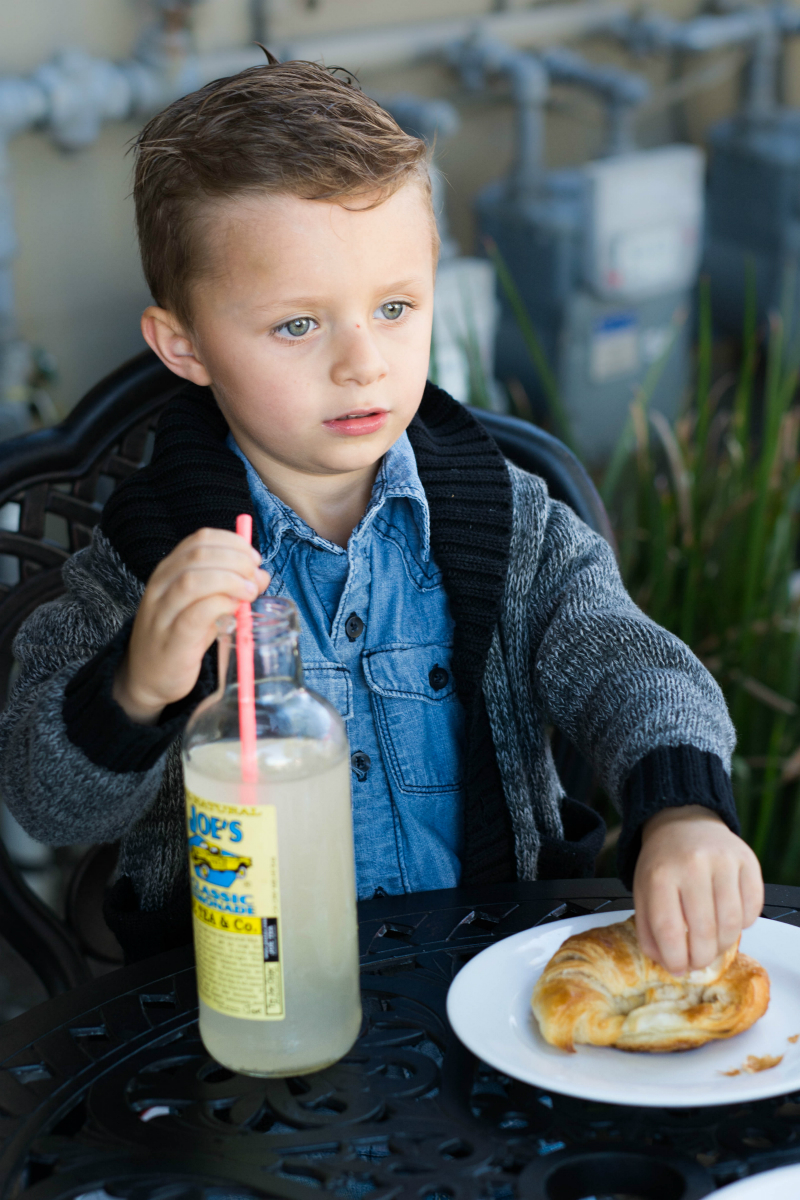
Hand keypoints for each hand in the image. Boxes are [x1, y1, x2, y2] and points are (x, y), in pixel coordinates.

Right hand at [113, 527, 268, 723]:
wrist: (148, 677)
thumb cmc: (180, 637)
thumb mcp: (205, 605)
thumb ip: (230, 588)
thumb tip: (261, 575)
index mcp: (169, 570)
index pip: (200, 539)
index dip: (233, 543)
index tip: (254, 559)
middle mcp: (162, 585)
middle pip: (199, 554)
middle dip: (236, 560)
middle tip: (255, 577)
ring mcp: (163, 612)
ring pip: (194, 579)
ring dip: (230, 580)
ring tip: (249, 593)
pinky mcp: (172, 639)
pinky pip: (196, 613)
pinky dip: (221, 605)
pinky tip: (235, 611)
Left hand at [633, 805, 762, 975]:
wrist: (683, 821)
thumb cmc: (663, 862)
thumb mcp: (643, 891)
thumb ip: (650, 930)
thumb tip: (668, 965)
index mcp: (660, 874)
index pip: (669, 930)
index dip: (676, 959)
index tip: (678, 969)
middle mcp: (693, 865)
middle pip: (704, 932)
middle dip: (702, 958)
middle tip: (698, 961)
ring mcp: (723, 861)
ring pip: (732, 924)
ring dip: (723, 945)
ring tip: (713, 943)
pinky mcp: (747, 861)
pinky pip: (753, 909)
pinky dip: (743, 924)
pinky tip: (727, 918)